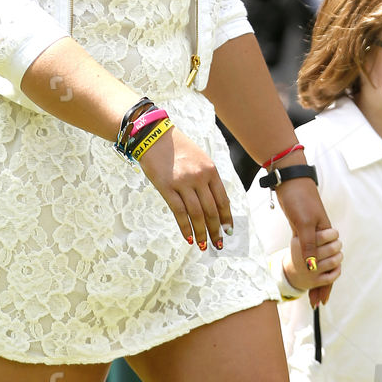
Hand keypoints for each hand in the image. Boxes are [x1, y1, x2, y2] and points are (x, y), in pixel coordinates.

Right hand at [138, 126, 231, 248]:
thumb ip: (207, 178)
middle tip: (219, 244)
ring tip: (204, 245)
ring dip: (202, 233)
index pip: (223, 199)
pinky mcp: (167, 187)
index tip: (228, 230)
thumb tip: (213, 203)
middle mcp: (199, 177)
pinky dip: (185, 227)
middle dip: (216, 230)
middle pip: (211, 210)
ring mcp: (183, 183)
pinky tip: (189, 238)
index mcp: (210, 170)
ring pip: (197, 214)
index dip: (227, 218)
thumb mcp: (199, 159)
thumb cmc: (177, 148)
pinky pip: (179, 212)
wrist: (153, 135)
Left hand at [273, 175, 337, 306]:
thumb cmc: (300, 199)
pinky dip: (306, 262)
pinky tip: (302, 269)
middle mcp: (322, 236)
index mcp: (326, 235)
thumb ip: (308, 246)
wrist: (291, 179)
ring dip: (313, 276)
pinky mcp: (302, 227)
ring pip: (316, 260)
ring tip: (309, 291)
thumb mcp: (304, 224)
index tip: (322, 302)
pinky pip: (307, 251)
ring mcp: (313, 232)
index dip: (327, 285)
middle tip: (316, 303)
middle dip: (321, 286)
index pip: (330, 266)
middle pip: (325, 266)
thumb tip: (311, 269)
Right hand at [282, 226, 341, 293]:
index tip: (334, 233)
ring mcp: (309, 271)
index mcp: (299, 244)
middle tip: (338, 243)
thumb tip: (327, 221)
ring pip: (334, 262)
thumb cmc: (302, 250)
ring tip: (338, 254)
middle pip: (331, 248)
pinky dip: (337, 269)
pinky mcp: (314, 282)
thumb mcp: (300, 237)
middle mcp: (303, 258)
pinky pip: (332, 276)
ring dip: (339, 257)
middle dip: (338, 244)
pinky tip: (336, 265)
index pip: (322, 236)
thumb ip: (313, 230)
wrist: (291, 273)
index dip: (333, 234)